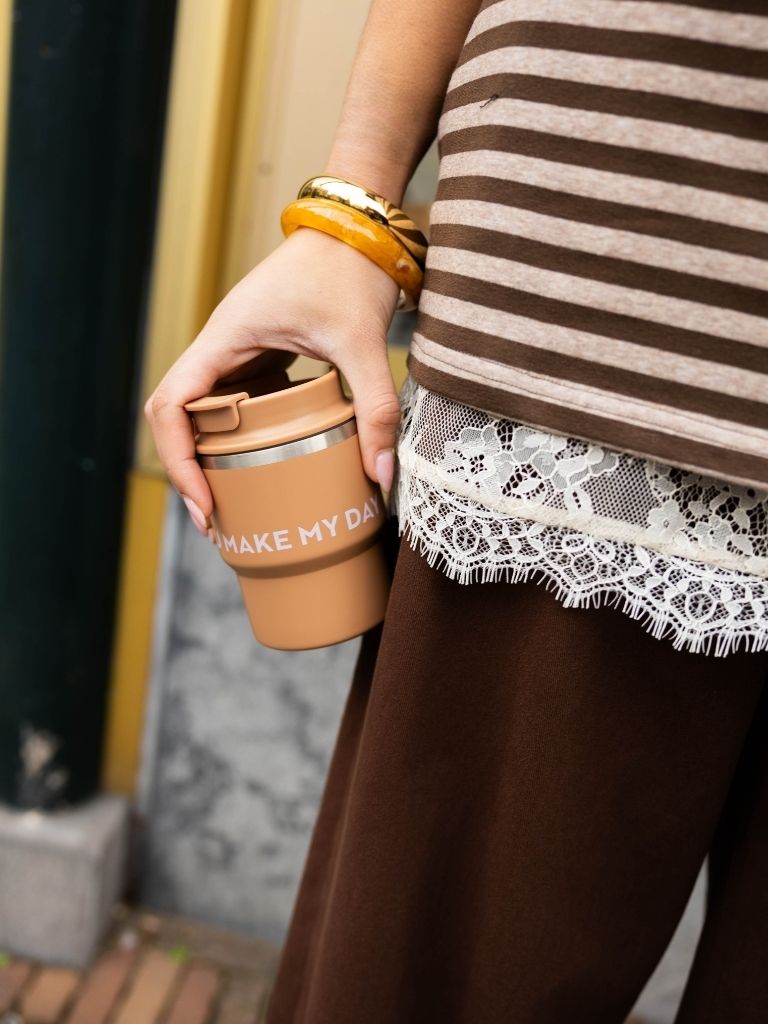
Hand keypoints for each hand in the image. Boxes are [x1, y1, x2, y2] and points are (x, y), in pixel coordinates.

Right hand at [144, 227, 401, 535]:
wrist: (362, 229)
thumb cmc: (351, 271)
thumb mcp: (364, 344)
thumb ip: (375, 409)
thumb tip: (383, 477)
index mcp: (226, 338)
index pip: (170, 406)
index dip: (177, 461)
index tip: (205, 504)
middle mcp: (222, 346)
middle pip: (180, 417)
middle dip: (191, 471)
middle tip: (220, 520)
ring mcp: (239, 351)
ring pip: (206, 412)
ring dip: (213, 457)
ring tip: (238, 503)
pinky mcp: (262, 355)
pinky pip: (237, 402)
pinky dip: (243, 438)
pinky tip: (269, 465)